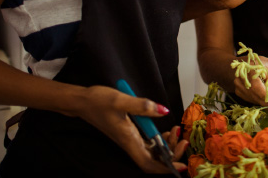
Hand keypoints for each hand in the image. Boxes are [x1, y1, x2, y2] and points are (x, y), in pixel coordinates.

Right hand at [74, 86, 188, 173]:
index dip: (166, 167)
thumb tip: (164, 111)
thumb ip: (142, 106)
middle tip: (183, 139)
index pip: (149, 164)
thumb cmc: (99, 101)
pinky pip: (148, 142)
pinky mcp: (129, 132)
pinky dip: (159, 138)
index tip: (181, 165)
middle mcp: (130, 142)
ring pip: (152, 151)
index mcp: (128, 140)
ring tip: (177, 131)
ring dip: (167, 145)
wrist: (83, 101)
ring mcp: (129, 138)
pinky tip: (166, 128)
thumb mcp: (121, 100)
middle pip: (154, 160)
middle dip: (171, 154)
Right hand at [233, 55, 267, 114]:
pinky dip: (258, 102)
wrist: (249, 63)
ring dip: (263, 104)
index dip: (264, 95)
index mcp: (250, 68)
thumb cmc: (263, 65)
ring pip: (251, 98)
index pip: (256, 85)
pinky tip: (266, 103)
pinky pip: (249, 99)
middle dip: (266, 103)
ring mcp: (238, 84)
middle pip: (253, 94)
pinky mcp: (238, 90)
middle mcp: (241, 77)